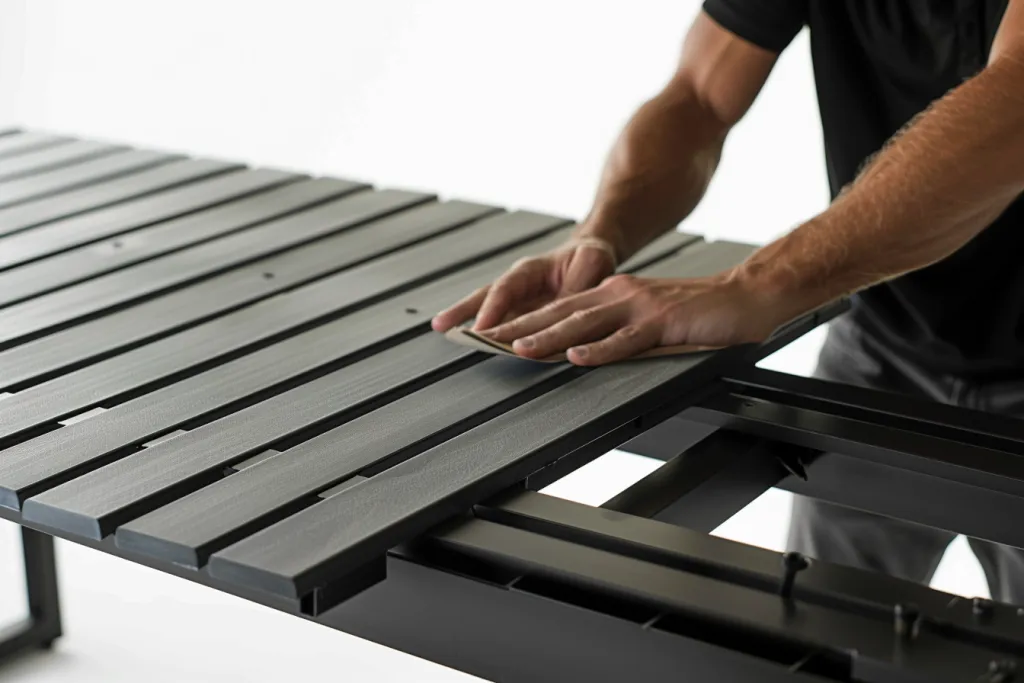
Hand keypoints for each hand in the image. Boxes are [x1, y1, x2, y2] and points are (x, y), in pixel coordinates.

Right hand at [431, 237, 618, 331]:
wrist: (591, 255)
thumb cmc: (590, 257)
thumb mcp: (591, 265)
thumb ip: (576, 288)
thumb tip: (565, 309)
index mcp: (531, 270)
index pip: (506, 289)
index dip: (492, 308)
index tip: (481, 328)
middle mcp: (518, 284)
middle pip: (485, 297)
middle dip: (463, 311)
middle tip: (443, 326)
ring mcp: (517, 299)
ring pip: (486, 310)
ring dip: (465, 321)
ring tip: (442, 331)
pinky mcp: (523, 313)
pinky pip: (502, 324)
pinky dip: (486, 334)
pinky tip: (471, 344)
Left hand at [479, 270, 798, 365]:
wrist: (745, 297)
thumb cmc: (698, 315)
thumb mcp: (648, 320)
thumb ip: (617, 333)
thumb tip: (580, 355)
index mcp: (614, 294)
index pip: (560, 309)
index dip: (523, 321)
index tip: (491, 335)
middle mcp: (620, 294)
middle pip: (562, 313)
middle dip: (521, 327)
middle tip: (485, 341)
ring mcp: (640, 306)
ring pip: (585, 323)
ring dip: (549, 338)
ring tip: (518, 350)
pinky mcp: (663, 321)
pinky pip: (626, 338)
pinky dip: (600, 350)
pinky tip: (577, 358)